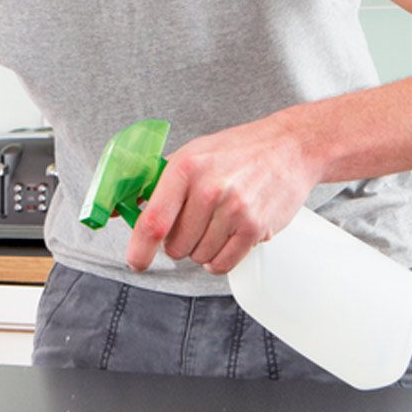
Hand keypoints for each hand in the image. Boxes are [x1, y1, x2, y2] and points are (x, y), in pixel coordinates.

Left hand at [126, 113, 319, 275]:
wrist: (288, 147)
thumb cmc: (235, 151)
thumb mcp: (191, 154)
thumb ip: (157, 183)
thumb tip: (122, 209)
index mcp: (186, 168)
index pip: (154, 220)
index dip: (139, 247)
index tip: (136, 260)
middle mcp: (209, 190)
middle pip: (175, 246)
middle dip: (177, 242)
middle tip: (191, 222)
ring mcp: (234, 210)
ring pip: (199, 257)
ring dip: (201, 249)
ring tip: (215, 223)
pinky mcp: (256, 228)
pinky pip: (224, 263)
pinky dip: (219, 259)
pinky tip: (225, 238)